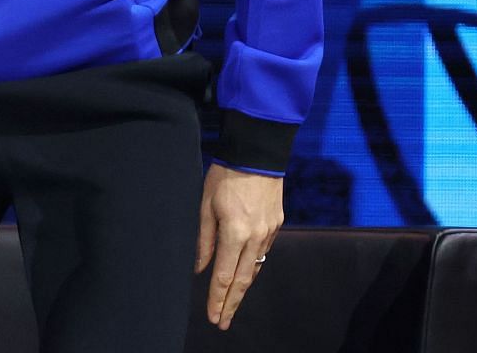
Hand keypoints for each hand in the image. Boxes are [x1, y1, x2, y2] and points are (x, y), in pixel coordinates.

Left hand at [196, 164, 282, 329]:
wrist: (257, 155)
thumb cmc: (224, 176)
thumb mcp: (205, 205)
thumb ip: (203, 239)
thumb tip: (199, 267)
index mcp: (235, 233)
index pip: (224, 275)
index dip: (217, 298)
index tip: (213, 316)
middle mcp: (256, 238)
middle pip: (243, 280)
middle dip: (232, 304)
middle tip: (222, 322)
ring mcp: (269, 233)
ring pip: (255, 269)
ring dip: (243, 289)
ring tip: (231, 305)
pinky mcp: (277, 226)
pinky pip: (263, 254)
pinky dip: (252, 268)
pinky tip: (245, 275)